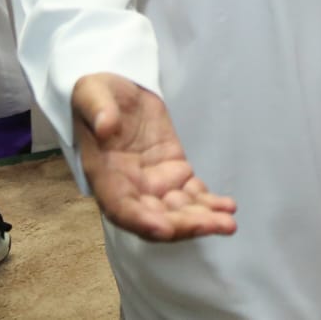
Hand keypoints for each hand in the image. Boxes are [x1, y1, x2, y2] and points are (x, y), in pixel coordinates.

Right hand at [70, 73, 236, 241]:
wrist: (117, 91)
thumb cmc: (98, 94)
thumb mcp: (91, 92)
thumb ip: (97, 109)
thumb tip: (105, 126)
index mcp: (104, 174)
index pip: (121, 207)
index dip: (141, 221)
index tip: (164, 229)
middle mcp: (128, 187)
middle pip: (155, 217)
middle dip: (184, 226)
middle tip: (216, 226)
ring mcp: (153, 182)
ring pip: (177, 210)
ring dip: (203, 219)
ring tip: (229, 223)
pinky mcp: (174, 171)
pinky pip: (191, 194)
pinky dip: (209, 203)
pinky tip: (228, 207)